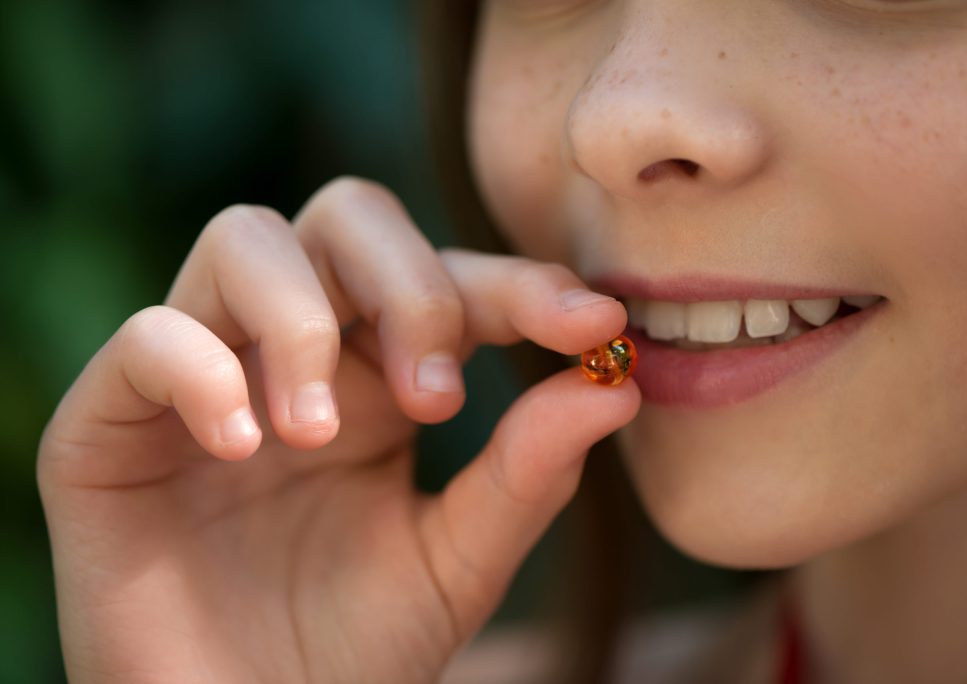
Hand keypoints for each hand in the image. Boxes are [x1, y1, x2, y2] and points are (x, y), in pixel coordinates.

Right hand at [37, 178, 639, 683]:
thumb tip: (617, 384)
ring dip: (303, 320)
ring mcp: (204, 378)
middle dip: (408, 285)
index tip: (593, 320)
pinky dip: (201, 370)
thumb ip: (527, 474)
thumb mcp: (459, 562)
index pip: (448, 277)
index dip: (519, 284)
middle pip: (347, 217)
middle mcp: (293, 353)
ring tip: (324, 435)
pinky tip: (246, 446)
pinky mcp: (113, 427)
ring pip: (245, 239)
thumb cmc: (353, 652)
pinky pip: (147, 339)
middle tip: (436, 399)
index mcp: (378, 374)